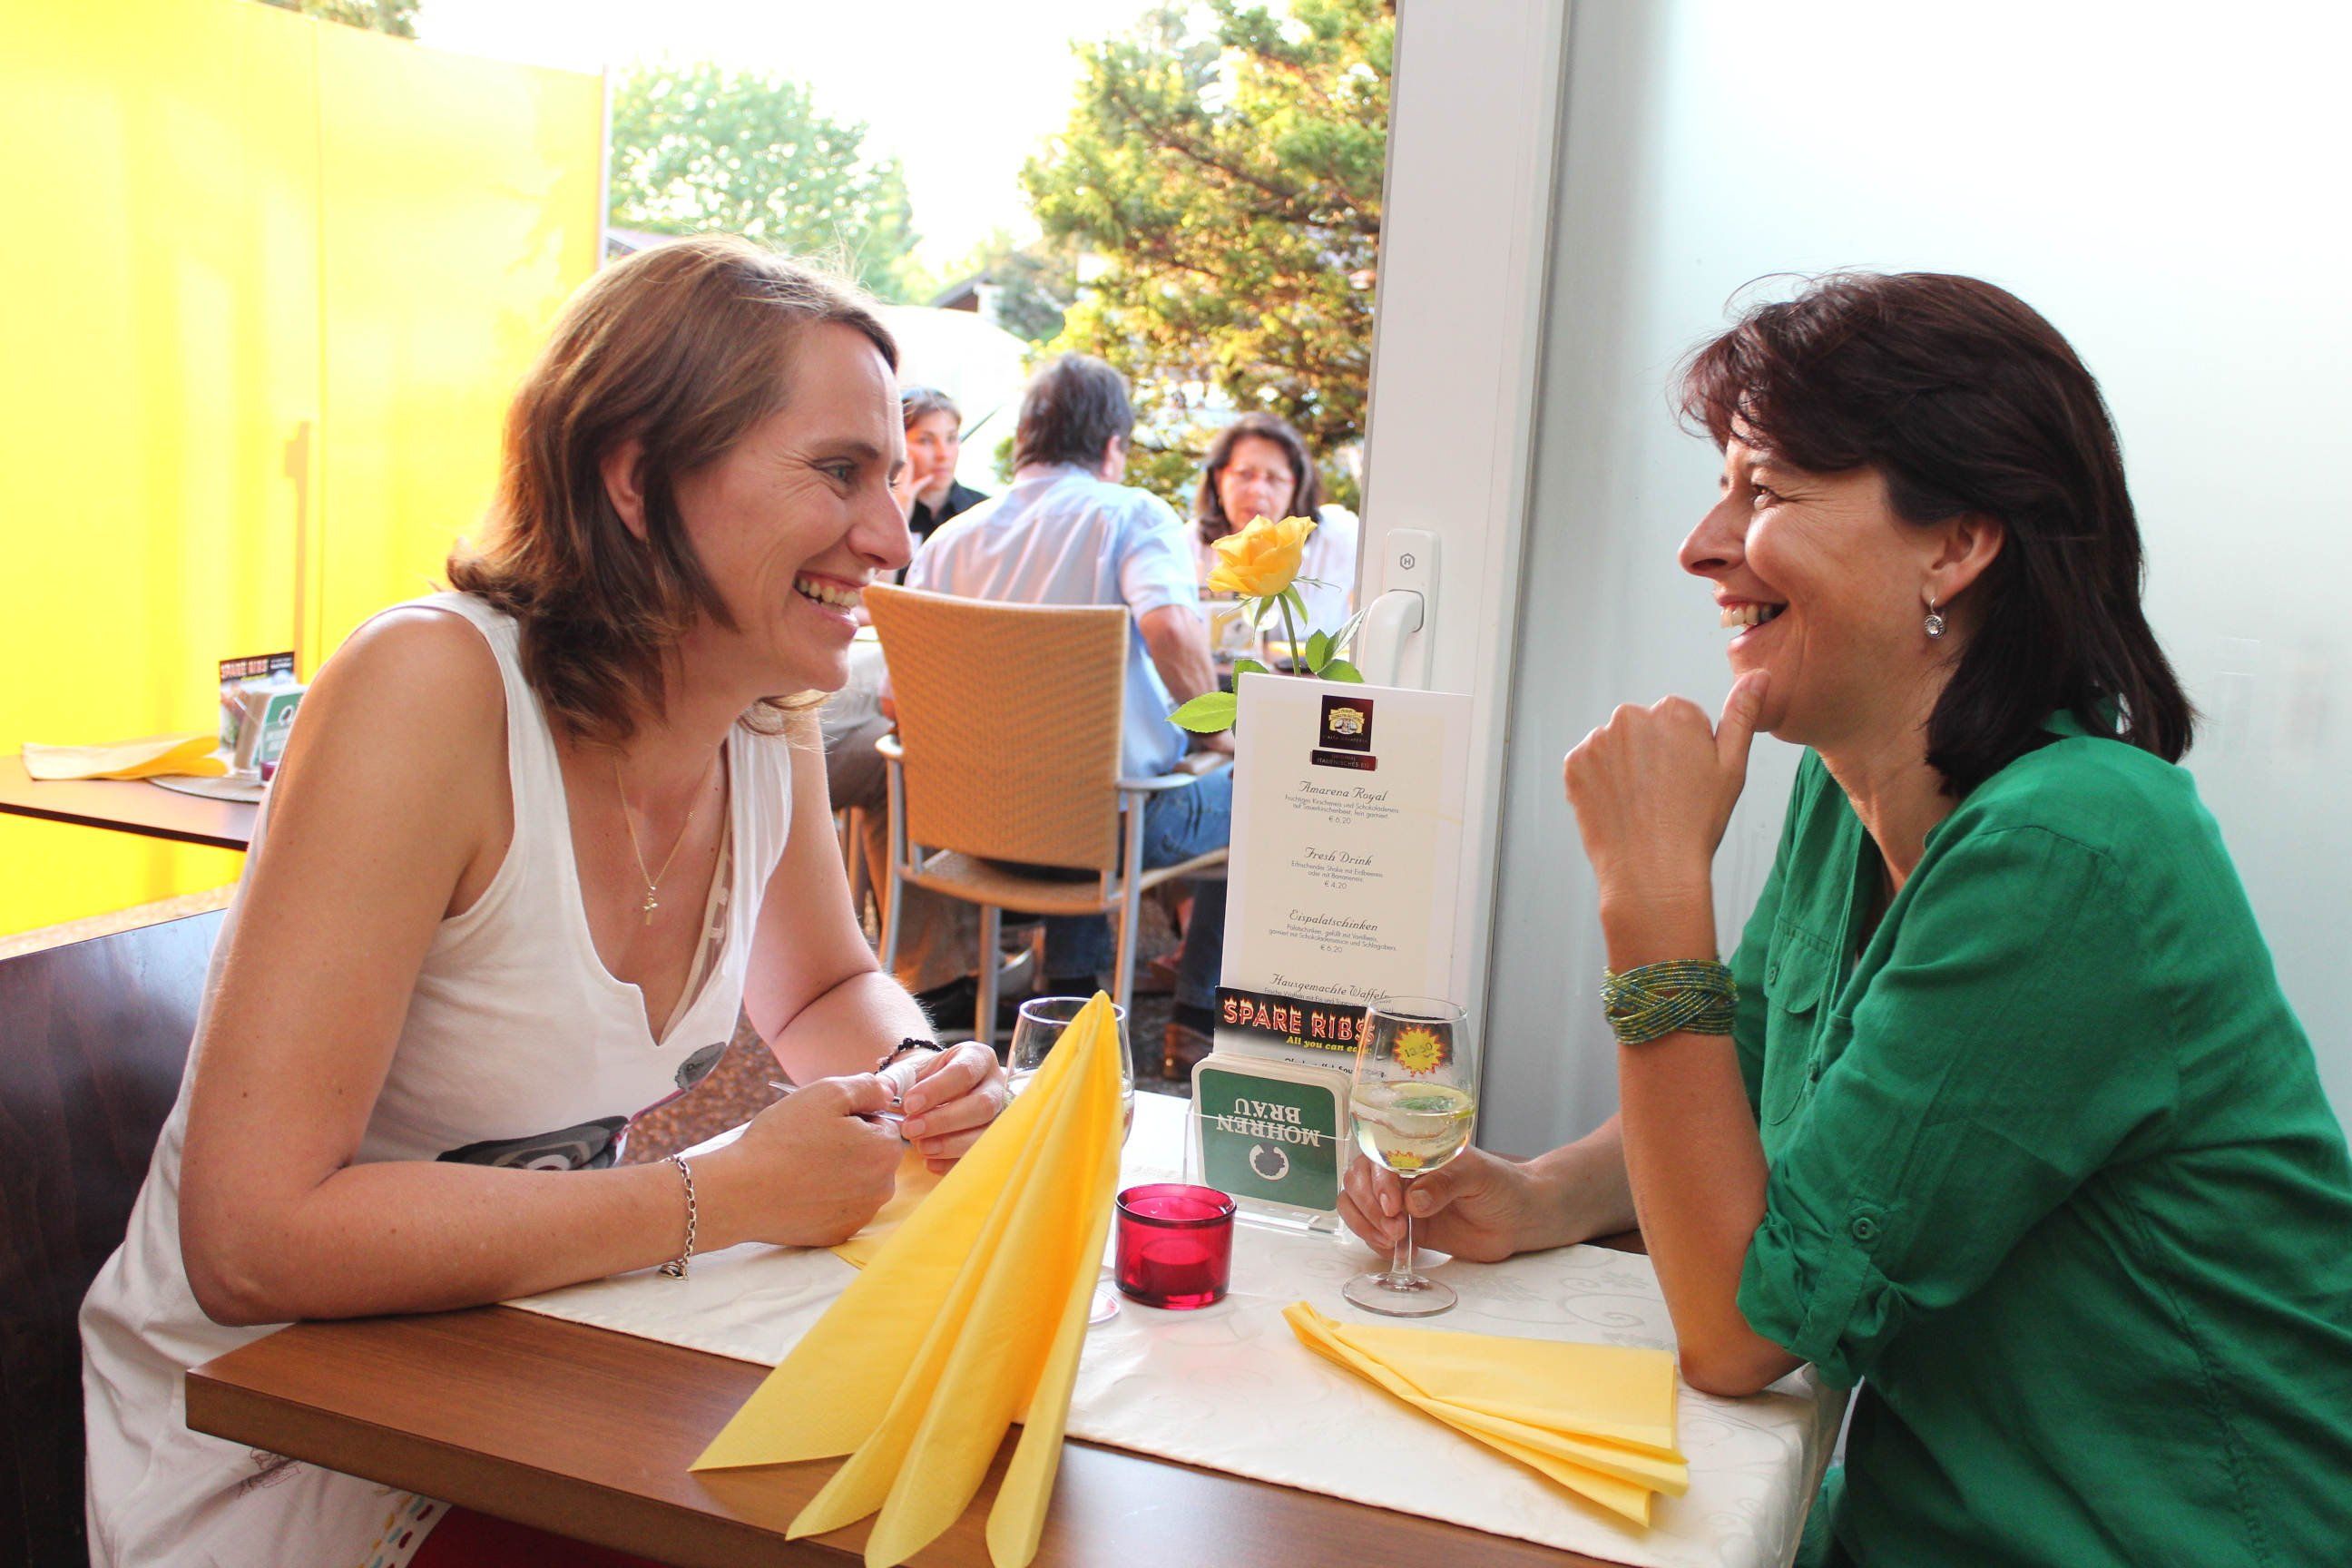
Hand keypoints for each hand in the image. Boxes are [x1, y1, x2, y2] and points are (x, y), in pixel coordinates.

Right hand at [703, 1073, 903, 1247]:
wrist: (740, 1192)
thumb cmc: (783, 1139)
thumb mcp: (827, 1093)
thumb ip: (868, 1087)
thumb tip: (887, 1092)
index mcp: (885, 1152)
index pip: (882, 1124)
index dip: (853, 1117)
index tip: (824, 1123)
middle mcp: (882, 1188)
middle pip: (872, 1155)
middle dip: (849, 1146)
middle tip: (810, 1144)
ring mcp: (860, 1215)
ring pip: (857, 1181)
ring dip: (838, 1172)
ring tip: (802, 1167)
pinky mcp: (838, 1234)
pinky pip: (840, 1207)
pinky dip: (825, 1198)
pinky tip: (799, 1191)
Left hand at [896, 1041, 1008, 1172]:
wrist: (931, 1093)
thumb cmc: (921, 1080)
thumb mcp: (908, 1072)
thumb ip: (893, 1081)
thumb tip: (883, 1094)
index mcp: (977, 1057)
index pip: (964, 1072)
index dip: (937, 1090)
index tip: (909, 1104)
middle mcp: (995, 1085)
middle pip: (982, 1105)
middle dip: (944, 1121)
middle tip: (910, 1129)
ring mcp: (999, 1115)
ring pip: (986, 1133)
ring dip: (951, 1144)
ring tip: (920, 1147)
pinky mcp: (994, 1140)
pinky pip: (980, 1156)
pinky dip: (954, 1162)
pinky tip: (930, 1162)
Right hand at [1337, 1148, 1544, 1263]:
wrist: (1519, 1218)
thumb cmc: (1502, 1185)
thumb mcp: (1477, 1175)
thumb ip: (1446, 1184)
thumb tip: (1414, 1202)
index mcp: (1415, 1152)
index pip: (1377, 1158)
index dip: (1378, 1182)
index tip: (1393, 1206)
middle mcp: (1402, 1174)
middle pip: (1358, 1180)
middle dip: (1368, 1206)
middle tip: (1395, 1228)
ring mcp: (1401, 1202)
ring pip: (1356, 1204)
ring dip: (1364, 1223)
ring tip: (1392, 1240)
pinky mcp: (1406, 1229)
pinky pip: (1372, 1232)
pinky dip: (1372, 1240)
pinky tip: (1394, 1248)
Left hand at [1563, 671, 1766, 910]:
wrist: (1652, 872)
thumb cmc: (1696, 824)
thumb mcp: (1732, 767)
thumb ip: (1742, 714)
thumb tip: (1758, 675)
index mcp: (1673, 710)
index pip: (1678, 719)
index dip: (1686, 752)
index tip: (1687, 781)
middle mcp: (1631, 715)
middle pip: (1643, 728)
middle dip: (1652, 753)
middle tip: (1665, 795)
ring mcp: (1598, 740)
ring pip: (1615, 747)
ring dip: (1625, 767)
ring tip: (1641, 805)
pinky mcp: (1573, 764)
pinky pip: (1589, 766)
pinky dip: (1599, 783)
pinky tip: (1618, 806)